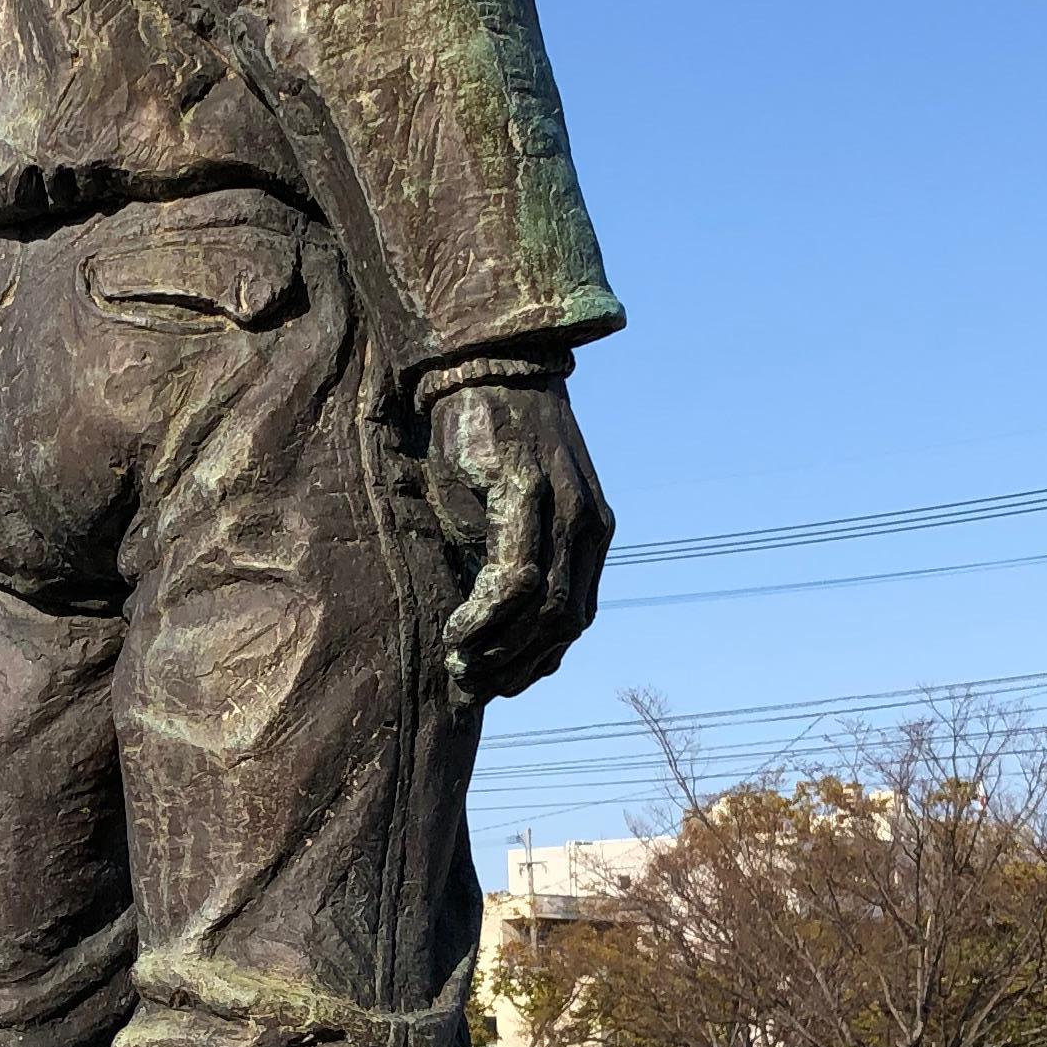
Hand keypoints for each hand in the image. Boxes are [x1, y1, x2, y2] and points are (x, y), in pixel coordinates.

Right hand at [427, 375, 611, 708]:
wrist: (484, 363)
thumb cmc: (483, 440)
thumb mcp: (497, 511)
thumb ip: (501, 559)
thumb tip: (485, 626)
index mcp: (588, 532)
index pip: (575, 618)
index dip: (537, 663)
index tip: (495, 683)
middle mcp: (587, 524)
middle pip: (565, 624)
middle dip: (517, 667)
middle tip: (469, 683)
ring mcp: (563, 507)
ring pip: (545, 610)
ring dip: (500, 651)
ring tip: (459, 663)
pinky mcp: (528, 492)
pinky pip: (516, 576)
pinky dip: (487, 617)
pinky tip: (458, 631)